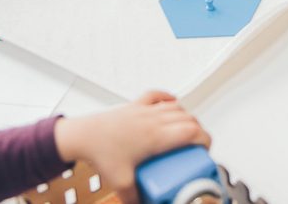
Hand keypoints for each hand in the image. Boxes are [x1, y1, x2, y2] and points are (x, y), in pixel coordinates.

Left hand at [54, 91, 209, 200]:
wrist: (81, 136)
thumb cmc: (100, 154)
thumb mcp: (122, 183)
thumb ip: (135, 198)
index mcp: (156, 137)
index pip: (193, 131)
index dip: (205, 139)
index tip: (205, 149)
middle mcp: (155, 120)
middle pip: (188, 118)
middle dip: (198, 131)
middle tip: (196, 145)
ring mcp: (145, 110)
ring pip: (176, 107)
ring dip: (186, 116)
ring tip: (185, 130)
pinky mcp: (135, 105)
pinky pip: (157, 95)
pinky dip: (167, 97)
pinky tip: (171, 102)